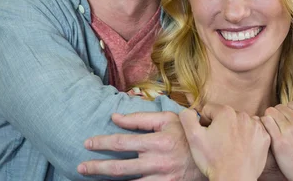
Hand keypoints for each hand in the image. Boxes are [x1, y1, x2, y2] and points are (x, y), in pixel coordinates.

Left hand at [78, 111, 203, 179]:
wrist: (211, 156)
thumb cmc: (187, 134)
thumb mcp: (167, 120)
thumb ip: (140, 118)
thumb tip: (114, 118)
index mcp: (157, 142)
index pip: (122, 143)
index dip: (102, 143)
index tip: (88, 143)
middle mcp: (157, 162)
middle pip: (119, 168)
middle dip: (97, 168)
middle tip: (81, 167)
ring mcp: (160, 179)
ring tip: (91, 179)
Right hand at [180, 104, 270, 180]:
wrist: (234, 179)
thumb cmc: (213, 160)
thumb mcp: (193, 138)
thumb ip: (187, 118)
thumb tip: (188, 111)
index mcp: (225, 112)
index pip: (210, 110)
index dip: (205, 122)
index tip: (207, 136)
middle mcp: (243, 115)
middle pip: (226, 115)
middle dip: (221, 125)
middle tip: (218, 143)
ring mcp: (256, 126)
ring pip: (240, 122)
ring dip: (235, 130)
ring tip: (231, 147)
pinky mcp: (264, 137)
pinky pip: (254, 131)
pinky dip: (249, 136)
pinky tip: (243, 148)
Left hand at [261, 99, 292, 180]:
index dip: (290, 112)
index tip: (289, 122)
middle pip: (281, 107)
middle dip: (280, 115)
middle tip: (280, 127)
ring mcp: (289, 131)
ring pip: (272, 112)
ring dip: (271, 118)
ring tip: (273, 128)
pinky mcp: (279, 142)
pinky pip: (266, 122)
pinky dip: (264, 123)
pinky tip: (267, 132)